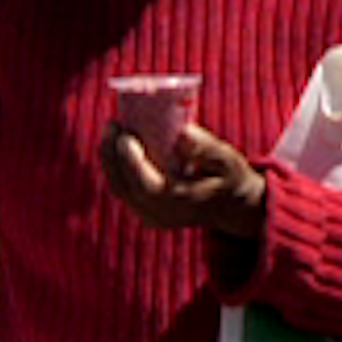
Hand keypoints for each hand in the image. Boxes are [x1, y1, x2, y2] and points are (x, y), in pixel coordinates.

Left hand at [96, 118, 265, 240]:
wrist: (231, 208)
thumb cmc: (229, 178)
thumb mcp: (228, 161)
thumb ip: (207, 149)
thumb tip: (182, 134)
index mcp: (180, 202)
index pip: (145, 184)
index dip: (129, 160)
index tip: (123, 132)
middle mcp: (161, 214)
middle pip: (124, 186)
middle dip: (112, 154)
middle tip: (111, 124)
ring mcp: (152, 217)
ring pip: (119, 189)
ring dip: (110, 160)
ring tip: (110, 131)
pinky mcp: (147, 214)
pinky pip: (122, 191)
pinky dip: (115, 169)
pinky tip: (114, 147)